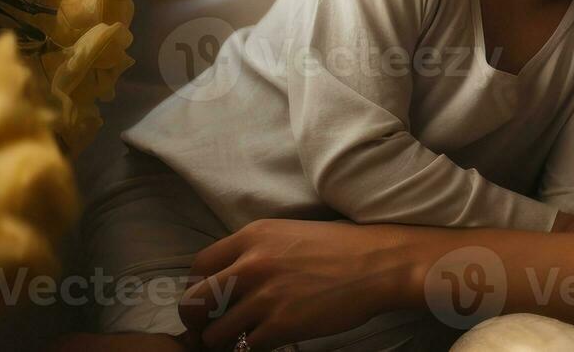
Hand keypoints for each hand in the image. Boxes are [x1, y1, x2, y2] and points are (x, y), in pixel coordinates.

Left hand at [176, 219, 416, 351]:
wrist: (377, 264)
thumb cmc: (337, 248)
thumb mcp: (286, 234)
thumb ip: (253, 251)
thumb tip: (228, 277)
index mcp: (251, 237)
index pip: (198, 266)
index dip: (197, 288)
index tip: (207, 300)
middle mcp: (251, 264)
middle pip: (196, 302)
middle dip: (198, 321)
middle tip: (211, 328)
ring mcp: (265, 296)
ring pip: (216, 333)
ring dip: (224, 340)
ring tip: (240, 338)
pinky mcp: (282, 325)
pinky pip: (248, 347)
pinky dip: (253, 348)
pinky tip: (267, 340)